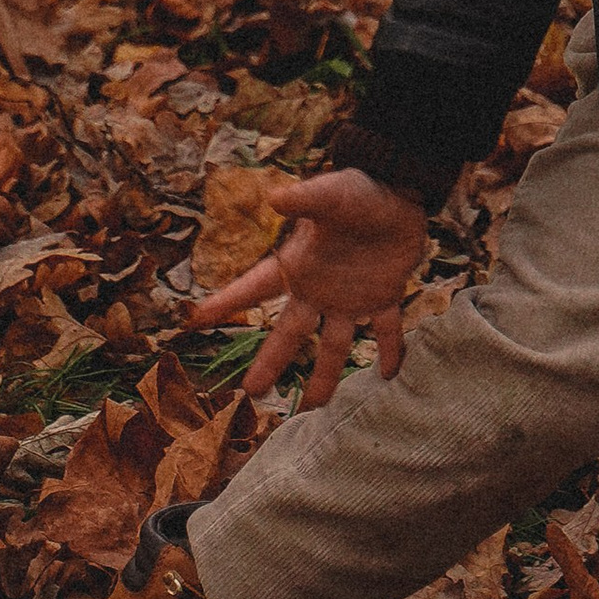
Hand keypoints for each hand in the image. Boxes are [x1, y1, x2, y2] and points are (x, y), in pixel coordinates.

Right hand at [189, 169, 427, 409]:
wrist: (403, 191)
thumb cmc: (361, 191)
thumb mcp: (330, 193)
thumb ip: (305, 199)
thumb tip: (274, 197)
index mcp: (299, 265)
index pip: (255, 287)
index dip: (226, 301)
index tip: (195, 320)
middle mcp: (319, 289)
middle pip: (289, 333)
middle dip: (270, 362)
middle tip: (251, 393)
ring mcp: (350, 297)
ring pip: (334, 345)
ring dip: (326, 376)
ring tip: (315, 407)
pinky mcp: (384, 295)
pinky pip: (385, 329)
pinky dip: (390, 350)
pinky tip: (390, 375)